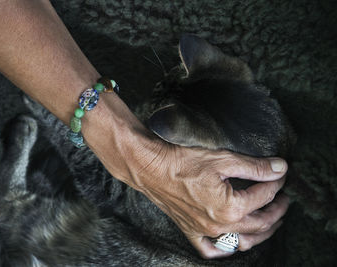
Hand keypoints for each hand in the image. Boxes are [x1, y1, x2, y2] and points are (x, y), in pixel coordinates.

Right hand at [83, 93, 288, 258]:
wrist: (150, 168)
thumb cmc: (182, 161)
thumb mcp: (223, 159)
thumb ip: (254, 167)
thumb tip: (280, 168)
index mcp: (230, 208)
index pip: (263, 196)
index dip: (275, 183)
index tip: (280, 173)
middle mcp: (219, 225)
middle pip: (259, 223)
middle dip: (276, 211)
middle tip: (284, 199)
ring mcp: (204, 231)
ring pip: (242, 241)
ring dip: (261, 233)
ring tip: (269, 220)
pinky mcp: (190, 230)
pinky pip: (211, 248)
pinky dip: (225, 248)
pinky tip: (233, 243)